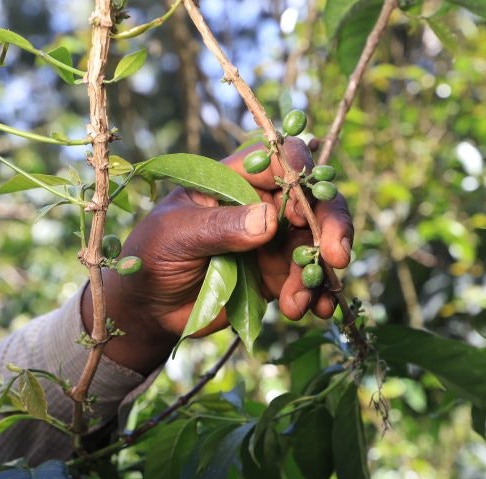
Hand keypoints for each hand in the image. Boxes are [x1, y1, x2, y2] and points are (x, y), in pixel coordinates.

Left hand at [82, 138, 352, 373]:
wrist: (149, 309)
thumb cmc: (151, 256)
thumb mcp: (176, 235)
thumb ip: (220, 227)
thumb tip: (270, 219)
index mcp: (234, 179)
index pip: (279, 159)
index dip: (300, 173)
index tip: (306, 204)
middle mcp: (260, 203)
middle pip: (312, 200)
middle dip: (331, 225)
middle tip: (336, 257)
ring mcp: (272, 240)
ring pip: (316, 244)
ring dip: (317, 272)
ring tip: (297, 303)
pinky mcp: (277, 274)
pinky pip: (310, 279)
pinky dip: (319, 294)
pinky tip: (317, 311)